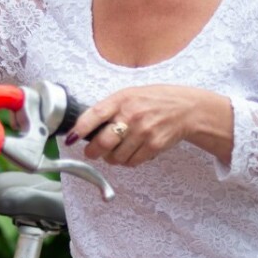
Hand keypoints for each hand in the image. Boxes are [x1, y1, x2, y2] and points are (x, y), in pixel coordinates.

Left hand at [68, 85, 232, 166]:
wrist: (187, 109)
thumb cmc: (156, 100)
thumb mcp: (131, 94)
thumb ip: (111, 107)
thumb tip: (86, 127)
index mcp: (122, 99)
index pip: (94, 115)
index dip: (80, 129)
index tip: (71, 139)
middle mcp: (131, 115)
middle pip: (102, 143)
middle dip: (93, 151)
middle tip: (92, 152)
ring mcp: (143, 132)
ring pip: (115, 157)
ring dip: (112, 158)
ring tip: (117, 151)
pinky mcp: (153, 146)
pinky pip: (131, 162)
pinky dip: (127, 161)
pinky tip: (131, 152)